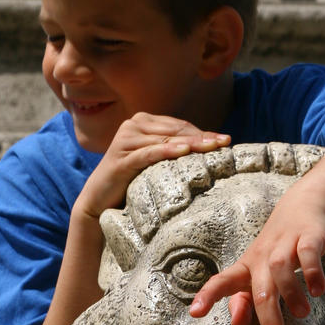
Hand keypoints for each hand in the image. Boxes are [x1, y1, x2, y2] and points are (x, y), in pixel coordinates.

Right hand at [73, 113, 229, 224]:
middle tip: (224, 143)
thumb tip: (206, 151)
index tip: (226, 140)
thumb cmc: (131, 183)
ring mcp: (126, 139)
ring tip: (212, 148)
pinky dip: (167, 151)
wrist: (99, 201)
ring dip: (190, 143)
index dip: (203, 132)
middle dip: (202, 137)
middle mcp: (133, 125)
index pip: (180, 126)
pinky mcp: (121, 157)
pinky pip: (149, 153)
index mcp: (144, 123)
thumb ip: (172, 151)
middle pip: (176, 130)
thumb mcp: (155, 163)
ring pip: (165, 140)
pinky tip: (184, 152)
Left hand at [190, 179, 324, 324]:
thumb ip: (245, 300)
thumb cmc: (278, 246)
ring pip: (280, 270)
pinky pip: (308, 253)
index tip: (194, 313)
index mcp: (246, 267)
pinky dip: (312, 272)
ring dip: (291, 294)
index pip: (222, 281)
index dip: (208, 296)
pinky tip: (318, 290)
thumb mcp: (258, 273)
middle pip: (260, 291)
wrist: (306, 204)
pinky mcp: (309, 236)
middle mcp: (262, 257)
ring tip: (302, 314)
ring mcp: (285, 245)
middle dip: (270, 324)